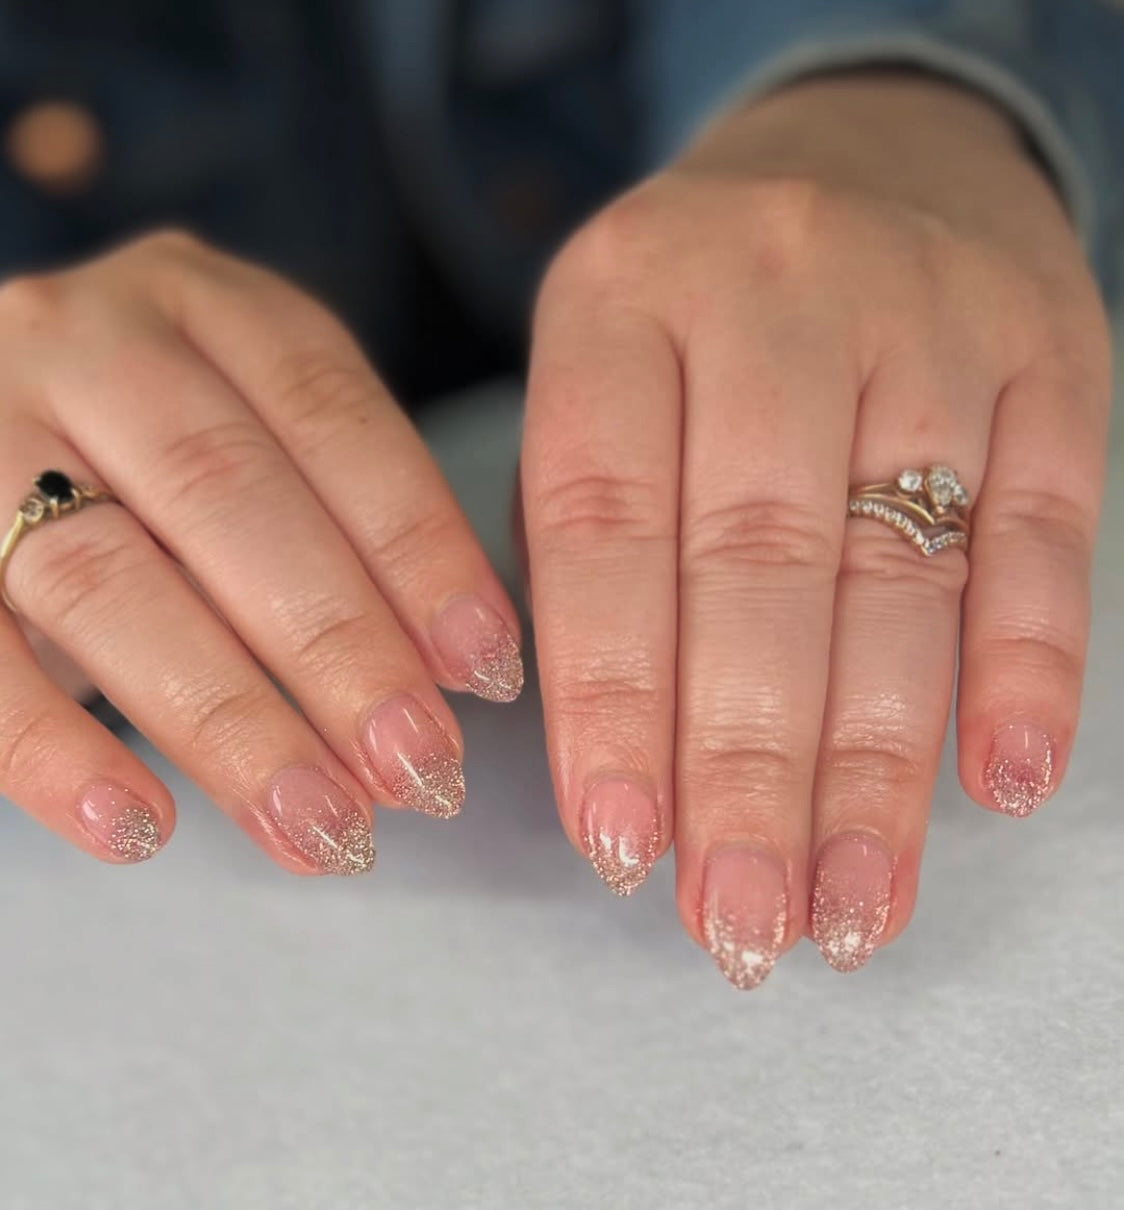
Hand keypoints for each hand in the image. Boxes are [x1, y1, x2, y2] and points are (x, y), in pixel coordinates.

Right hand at [0, 232, 521, 868]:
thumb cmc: (149, 453)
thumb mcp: (249, 435)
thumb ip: (340, 522)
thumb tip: (454, 672)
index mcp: (203, 302)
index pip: (333, 418)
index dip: (419, 547)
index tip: (486, 670)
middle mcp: (83, 340)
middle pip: (227, 498)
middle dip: (338, 648)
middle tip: (420, 771)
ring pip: (108, 580)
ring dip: (230, 720)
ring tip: (321, 827)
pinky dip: (54, 750)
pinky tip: (142, 829)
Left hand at [520, 73, 1110, 984]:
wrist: (859, 161)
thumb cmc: (694, 319)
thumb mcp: (599, 380)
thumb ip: (586, 545)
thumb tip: (622, 760)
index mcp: (622, 295)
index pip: (603, 525)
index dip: (610, 700)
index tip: (621, 848)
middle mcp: (774, 290)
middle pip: (756, 564)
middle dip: (746, 767)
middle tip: (739, 922)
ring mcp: (928, 315)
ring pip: (899, 569)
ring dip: (873, 763)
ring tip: (846, 908)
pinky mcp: (1051, 353)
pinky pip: (1046, 531)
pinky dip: (1027, 668)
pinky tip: (998, 787)